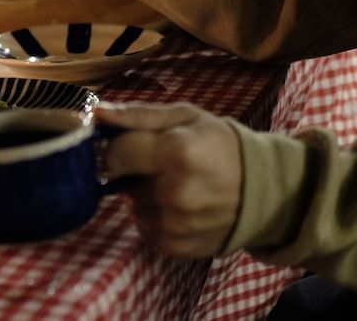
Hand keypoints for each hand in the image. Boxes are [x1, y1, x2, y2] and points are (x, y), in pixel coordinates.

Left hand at [96, 101, 241, 257]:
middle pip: (123, 181)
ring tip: (175, 185)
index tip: (134, 146)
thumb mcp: (183, 116)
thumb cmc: (217, 144)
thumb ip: (136, 114)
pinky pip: (145, 228)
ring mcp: (176, 224)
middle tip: (163, 165)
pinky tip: (178, 206)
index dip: (118, 148)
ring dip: (145, 195)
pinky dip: (154, 217)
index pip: (115, 154)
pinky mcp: (176, 246)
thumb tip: (96, 113)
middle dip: (135, 172)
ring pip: (132, 205)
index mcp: (177, 152)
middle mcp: (175, 193)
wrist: (264, 188)